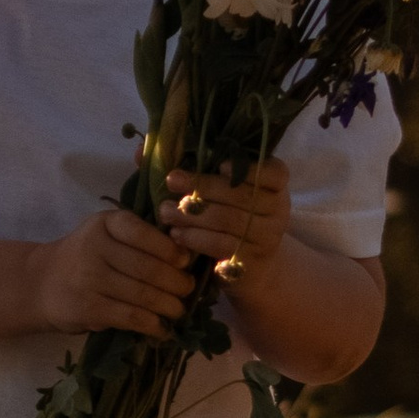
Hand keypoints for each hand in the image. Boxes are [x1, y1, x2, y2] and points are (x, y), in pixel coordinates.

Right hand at [31, 204, 194, 338]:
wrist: (40, 283)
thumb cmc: (85, 257)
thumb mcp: (105, 235)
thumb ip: (138, 239)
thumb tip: (187, 257)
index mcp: (104, 223)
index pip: (144, 233)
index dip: (171, 250)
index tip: (185, 262)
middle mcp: (95, 247)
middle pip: (149, 267)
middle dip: (176, 282)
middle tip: (188, 290)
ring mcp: (89, 278)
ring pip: (143, 294)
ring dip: (169, 306)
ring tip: (178, 310)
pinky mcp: (88, 307)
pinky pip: (130, 316)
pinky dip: (152, 325)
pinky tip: (162, 329)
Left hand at [163, 160, 291, 279]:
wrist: (250, 266)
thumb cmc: (227, 216)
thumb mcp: (216, 190)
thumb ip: (186, 166)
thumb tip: (141, 150)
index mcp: (274, 184)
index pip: (275, 172)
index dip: (251, 169)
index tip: (221, 165)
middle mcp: (277, 209)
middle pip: (241, 195)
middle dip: (203, 186)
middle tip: (171, 181)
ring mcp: (267, 237)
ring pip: (229, 222)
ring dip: (193, 216)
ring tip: (166, 212)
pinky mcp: (252, 262)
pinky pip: (222, 248)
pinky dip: (196, 239)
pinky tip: (176, 236)